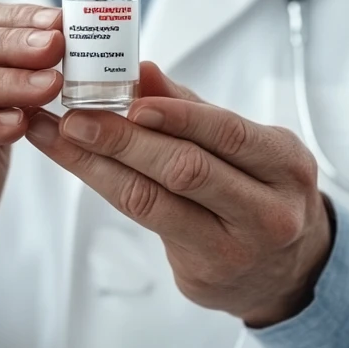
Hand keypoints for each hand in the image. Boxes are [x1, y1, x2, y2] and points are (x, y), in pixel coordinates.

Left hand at [25, 62, 333, 327]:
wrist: (288, 269)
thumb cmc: (261, 189)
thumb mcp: (248, 145)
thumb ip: (192, 108)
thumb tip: (143, 71)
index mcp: (285, 165)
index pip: (226, 133)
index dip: (176, 116)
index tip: (129, 98)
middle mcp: (268, 212)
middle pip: (185, 170)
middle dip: (122, 140)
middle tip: (74, 117)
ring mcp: (234, 250)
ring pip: (154, 202)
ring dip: (98, 165)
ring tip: (60, 137)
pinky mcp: (201, 277)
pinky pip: (145, 225)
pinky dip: (108, 188)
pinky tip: (81, 165)